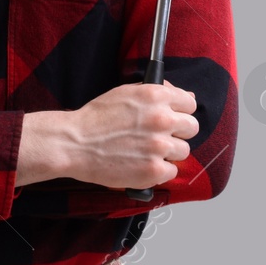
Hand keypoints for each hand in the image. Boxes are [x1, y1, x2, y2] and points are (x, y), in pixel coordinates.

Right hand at [62, 80, 198, 189]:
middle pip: (192, 128)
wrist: (73, 144)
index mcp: (155, 96)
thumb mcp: (125, 93)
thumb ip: (156, 93)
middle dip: (177, 132)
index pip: (190, 104)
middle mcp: (162, 119)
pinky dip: (158, 170)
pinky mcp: (154, 170)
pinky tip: (140, 163)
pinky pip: (171, 171)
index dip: (180, 111)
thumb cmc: (95, 119)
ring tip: (144, 151)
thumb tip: (186, 96)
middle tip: (157, 136)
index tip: (171, 118)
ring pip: (183, 151)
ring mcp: (160, 146)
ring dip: (167, 152)